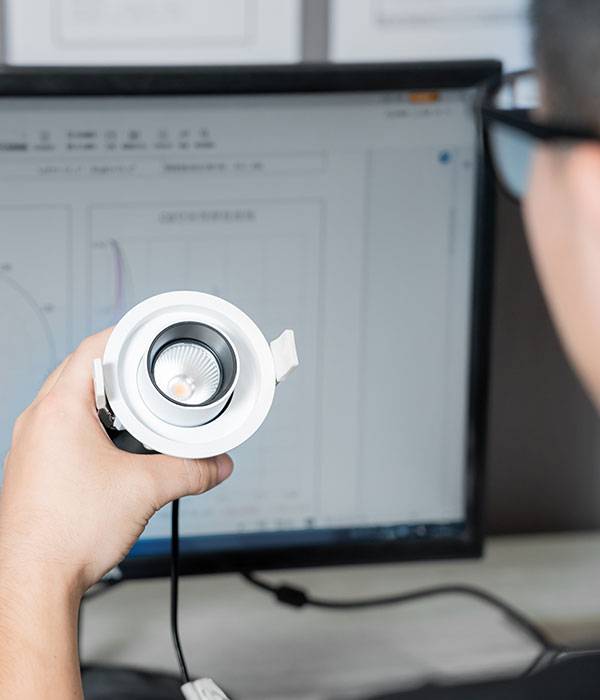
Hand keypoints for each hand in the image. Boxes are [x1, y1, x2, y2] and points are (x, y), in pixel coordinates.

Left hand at [0, 329, 233, 595]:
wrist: (33, 580)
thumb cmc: (67, 534)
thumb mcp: (146, 490)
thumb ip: (192, 470)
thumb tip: (218, 464)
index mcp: (60, 410)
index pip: (94, 348)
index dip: (127, 336)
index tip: (151, 338)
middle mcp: (39, 420)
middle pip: (83, 370)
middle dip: (122, 369)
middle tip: (154, 377)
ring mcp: (32, 443)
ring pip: (72, 400)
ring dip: (107, 399)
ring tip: (140, 411)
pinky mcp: (35, 466)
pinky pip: (64, 427)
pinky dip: (94, 425)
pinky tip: (117, 446)